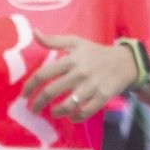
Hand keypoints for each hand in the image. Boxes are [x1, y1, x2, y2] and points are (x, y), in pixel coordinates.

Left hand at [22, 33, 139, 120]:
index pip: (44, 74)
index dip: (30, 86)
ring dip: (56, 112)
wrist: (124, 62)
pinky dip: (75, 117)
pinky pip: (85, 112)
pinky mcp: (102, 97)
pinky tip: (70, 116)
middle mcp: (80, 73)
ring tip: (52, 112)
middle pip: (52, 91)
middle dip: (38, 103)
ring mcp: (92, 86)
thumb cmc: (95, 52)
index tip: (24, 94)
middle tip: (33, 109)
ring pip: (68, 105)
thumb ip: (53, 40)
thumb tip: (34, 32)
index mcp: (71, 59)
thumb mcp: (75, 42)